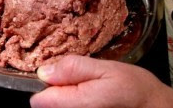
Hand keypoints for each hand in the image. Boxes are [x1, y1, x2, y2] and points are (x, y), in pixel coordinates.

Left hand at [30, 55, 172, 107]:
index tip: (54, 74)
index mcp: (78, 104)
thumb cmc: (133, 88)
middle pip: (45, 105)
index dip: (42, 83)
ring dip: (63, 95)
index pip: (38, 100)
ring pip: (56, 107)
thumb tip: (43, 71)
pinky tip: (85, 94)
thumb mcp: (105, 68)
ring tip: (82, 87)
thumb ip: (73, 68)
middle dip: (54, 89)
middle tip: (75, 79)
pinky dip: (70, 100)